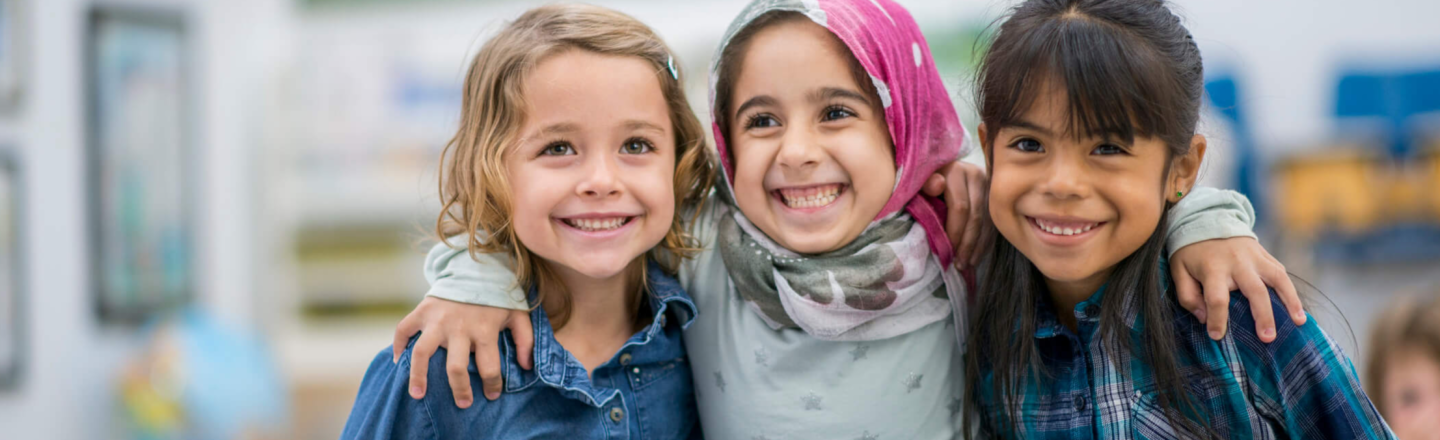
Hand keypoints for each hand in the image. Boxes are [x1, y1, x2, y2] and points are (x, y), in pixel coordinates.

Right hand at [392, 296, 533, 407]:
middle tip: (463, 403)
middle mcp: (459, 327)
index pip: (489, 366)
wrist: (474, 266)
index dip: (492, 384)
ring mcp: (437, 320)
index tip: (492, 395)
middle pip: (456, 367)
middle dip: (460, 389)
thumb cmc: (497, 296)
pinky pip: (403, 330)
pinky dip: (397, 345)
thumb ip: (526, 339)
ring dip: (418, 376)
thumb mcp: (518, 313)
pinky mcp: (422, 311)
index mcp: (484, 329)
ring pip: (422, 353)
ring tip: (417, 395)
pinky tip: (398, 362)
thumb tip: (527, 366)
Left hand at [922, 160, 990, 269]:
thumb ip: (925, 184)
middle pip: (976, 216)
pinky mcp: (993, 197)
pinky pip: (992, 224)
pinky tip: (976, 257)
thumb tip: (937, 185)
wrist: (936, 170)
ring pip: (987, 222)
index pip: (960, 207)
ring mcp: (988, 186)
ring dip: (977, 247)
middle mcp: (976, 175)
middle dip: (967, 244)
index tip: (947, 251)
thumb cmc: (922, 181)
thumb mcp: (919, 181)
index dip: (954, 231)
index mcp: (957, 171)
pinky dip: (984, 243)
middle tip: (959, 264)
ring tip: (966, 265)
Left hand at [1171, 237, 1304, 342]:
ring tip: (1299, 322)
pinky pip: (1281, 273)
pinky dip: (1291, 290)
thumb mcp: (1179, 270)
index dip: (1217, 319)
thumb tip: (1204, 318)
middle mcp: (1237, 262)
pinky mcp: (1265, 254)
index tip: (1217, 336)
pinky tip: (1296, 308)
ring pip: (1278, 279)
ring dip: (1290, 301)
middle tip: (1268, 338)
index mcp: (1212, 268)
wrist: (1207, 218)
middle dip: (1262, 316)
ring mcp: (1255, 257)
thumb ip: (1187, 296)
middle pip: (1254, 291)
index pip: (1216, 298)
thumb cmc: (1192, 252)